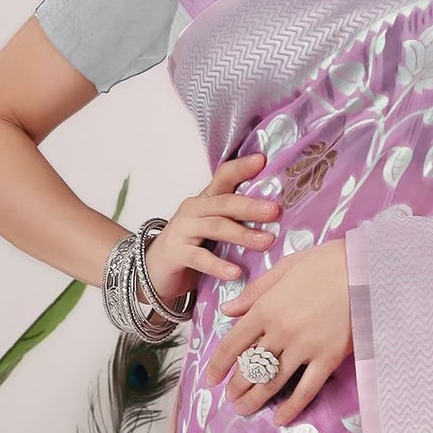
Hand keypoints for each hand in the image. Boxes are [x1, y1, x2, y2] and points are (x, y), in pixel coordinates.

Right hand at [143, 151, 279, 307]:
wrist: (154, 269)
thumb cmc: (192, 245)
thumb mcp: (214, 227)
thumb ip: (236, 219)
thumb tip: (277, 214)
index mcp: (206, 200)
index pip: (223, 177)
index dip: (241, 168)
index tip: (262, 160)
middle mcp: (194, 209)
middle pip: (224, 203)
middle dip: (250, 206)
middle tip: (275, 211)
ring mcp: (183, 229)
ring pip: (215, 227)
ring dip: (242, 234)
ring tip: (265, 242)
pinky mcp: (175, 252)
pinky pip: (199, 258)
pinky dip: (218, 265)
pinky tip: (235, 273)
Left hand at [201, 239, 352, 425]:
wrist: (364, 270)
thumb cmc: (325, 264)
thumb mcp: (284, 269)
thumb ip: (254, 292)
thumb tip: (228, 310)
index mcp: (265, 309)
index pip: (232, 343)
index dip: (218, 365)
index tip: (211, 379)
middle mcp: (280, 332)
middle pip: (250, 367)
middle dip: (236, 386)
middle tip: (229, 398)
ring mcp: (304, 348)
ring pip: (272, 381)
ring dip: (254, 399)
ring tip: (243, 410)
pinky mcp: (327, 359)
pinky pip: (306, 389)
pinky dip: (292, 407)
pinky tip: (280, 419)